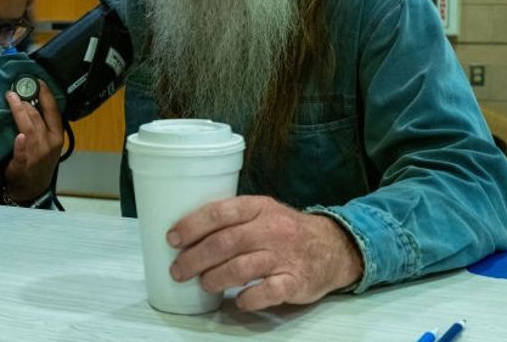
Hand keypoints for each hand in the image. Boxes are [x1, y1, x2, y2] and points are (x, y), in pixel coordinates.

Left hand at [2, 80, 63, 202]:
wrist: (31, 189)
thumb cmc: (39, 163)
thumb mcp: (48, 143)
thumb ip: (44, 126)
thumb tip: (31, 101)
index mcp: (57, 136)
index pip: (53, 110)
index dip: (45, 94)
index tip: (37, 81)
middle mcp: (50, 143)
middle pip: (38, 117)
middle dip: (27, 101)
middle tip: (15, 90)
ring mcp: (37, 154)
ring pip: (29, 128)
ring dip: (20, 112)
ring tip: (11, 99)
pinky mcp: (24, 164)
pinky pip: (22, 152)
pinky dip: (21, 144)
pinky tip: (19, 137)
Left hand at [166, 195, 363, 310]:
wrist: (333, 248)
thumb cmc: (287, 231)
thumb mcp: (263, 212)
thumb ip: (233, 218)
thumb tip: (188, 233)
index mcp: (259, 207)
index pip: (220, 212)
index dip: (192, 226)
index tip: (172, 238)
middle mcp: (272, 229)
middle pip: (225, 243)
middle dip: (195, 258)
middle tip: (178, 270)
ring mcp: (284, 256)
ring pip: (242, 268)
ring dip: (215, 278)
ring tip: (204, 284)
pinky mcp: (295, 282)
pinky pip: (267, 292)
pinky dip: (248, 298)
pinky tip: (238, 300)